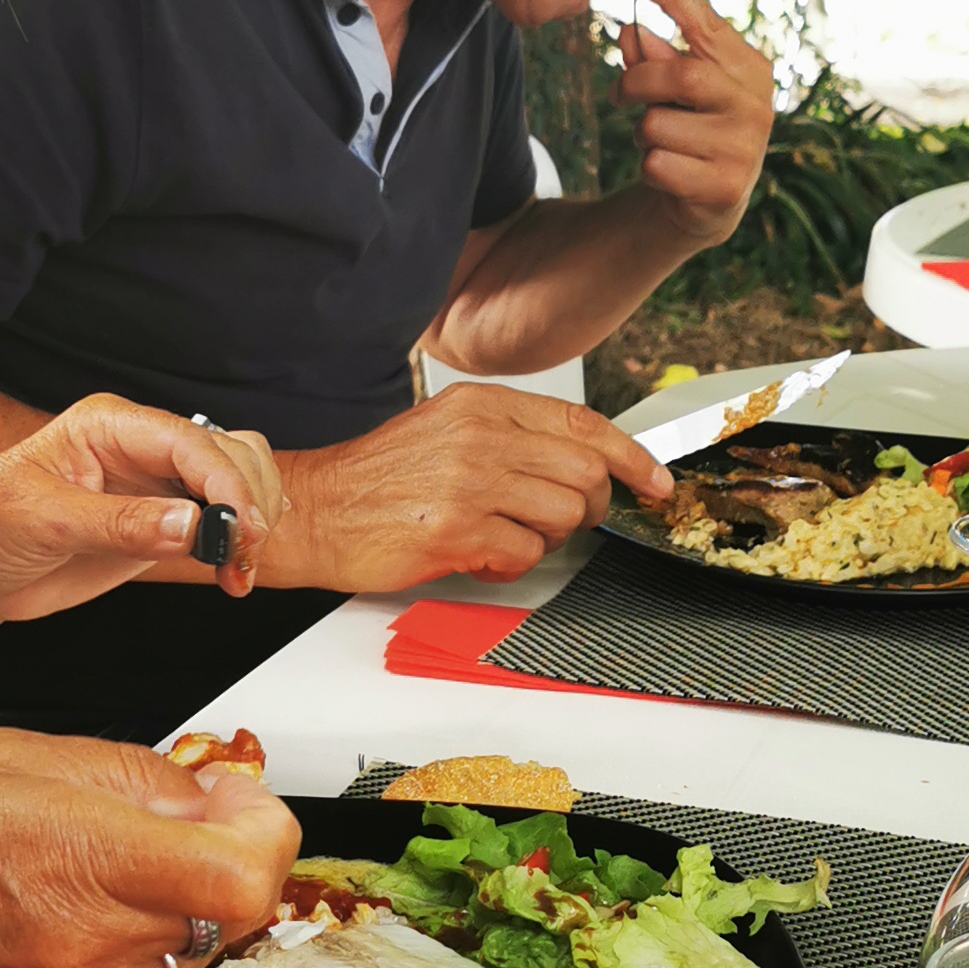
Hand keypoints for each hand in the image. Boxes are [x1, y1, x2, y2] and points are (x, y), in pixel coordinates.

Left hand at [0, 397, 283, 654]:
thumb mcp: (44, 520)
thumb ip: (121, 522)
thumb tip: (189, 522)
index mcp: (109, 425)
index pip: (190, 441)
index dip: (226, 482)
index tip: (241, 526)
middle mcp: (139, 448)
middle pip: (229, 454)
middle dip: (249, 501)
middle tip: (242, 552)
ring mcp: (153, 486)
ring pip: (237, 482)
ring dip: (253, 522)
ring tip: (239, 568)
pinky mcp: (159, 524)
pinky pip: (220, 521)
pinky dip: (241, 545)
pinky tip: (235, 573)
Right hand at [0, 733, 300, 967]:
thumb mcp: (13, 758)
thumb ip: (131, 775)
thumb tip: (205, 795)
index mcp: (88, 861)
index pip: (249, 872)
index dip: (264, 831)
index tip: (235, 804)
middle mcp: (97, 948)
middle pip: (228, 911)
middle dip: (214, 859)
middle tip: (161, 823)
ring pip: (182, 949)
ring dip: (163, 906)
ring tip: (79, 871)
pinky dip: (120, 948)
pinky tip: (54, 919)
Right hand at [261, 383, 670, 592]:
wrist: (314, 510)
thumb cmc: (379, 478)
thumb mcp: (447, 430)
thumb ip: (511, 437)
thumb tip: (582, 465)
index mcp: (481, 403)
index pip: (582, 423)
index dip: (631, 455)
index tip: (654, 482)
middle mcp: (480, 434)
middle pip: (586, 472)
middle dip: (589, 506)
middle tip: (561, 521)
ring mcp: (470, 480)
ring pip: (564, 514)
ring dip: (546, 538)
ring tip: (504, 537)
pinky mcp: (457, 528)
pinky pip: (526, 552)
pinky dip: (512, 563)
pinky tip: (478, 555)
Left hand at [618, 0, 776, 249]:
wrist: (710, 198)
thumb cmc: (693, 126)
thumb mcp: (675, 88)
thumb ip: (655, 58)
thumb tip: (628, 31)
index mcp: (750, 70)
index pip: (709, 26)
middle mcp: (756, 106)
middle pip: (681, 76)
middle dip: (637, 81)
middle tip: (618, 93)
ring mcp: (745, 149)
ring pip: (658, 125)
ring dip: (641, 131)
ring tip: (659, 140)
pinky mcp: (725, 188)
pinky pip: (656, 164)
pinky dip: (648, 165)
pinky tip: (669, 171)